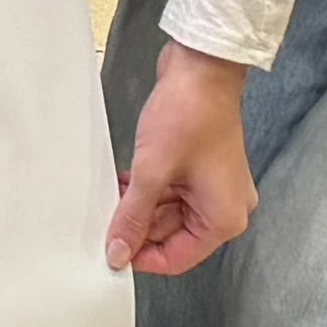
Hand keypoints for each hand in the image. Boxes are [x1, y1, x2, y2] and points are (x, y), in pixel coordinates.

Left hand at [108, 42, 255, 276]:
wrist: (202, 67)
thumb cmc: (189, 115)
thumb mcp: (153, 171)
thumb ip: (133, 216)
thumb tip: (118, 252)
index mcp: (223, 219)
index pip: (177, 259)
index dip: (141, 257)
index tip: (110, 252)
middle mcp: (223, 208)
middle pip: (172, 236)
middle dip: (136, 226)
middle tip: (102, 218)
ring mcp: (212, 186)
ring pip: (166, 212)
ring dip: (138, 205)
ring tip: (108, 195)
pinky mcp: (199, 168)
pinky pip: (169, 191)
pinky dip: (146, 189)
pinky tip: (121, 180)